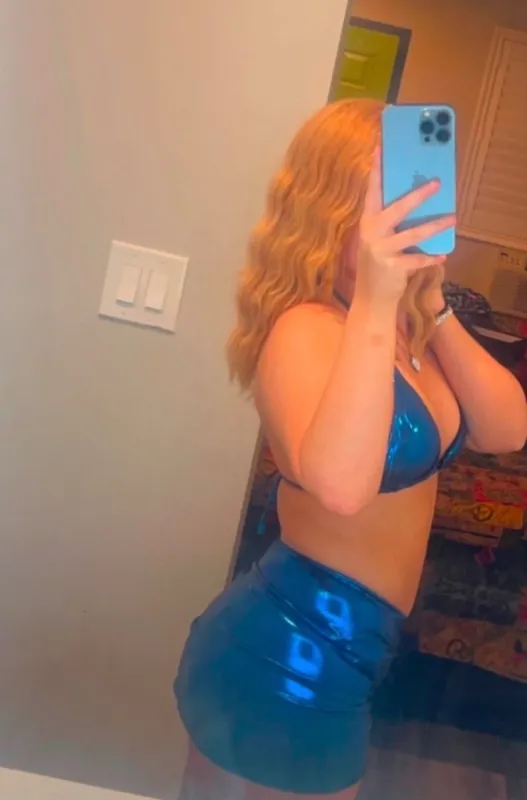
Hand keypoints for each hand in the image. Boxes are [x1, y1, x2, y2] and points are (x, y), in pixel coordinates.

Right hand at [355, 149, 455, 306]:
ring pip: (413, 234)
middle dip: (418, 195)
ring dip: (435, 226)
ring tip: (453, 218)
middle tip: (438, 183)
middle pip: (397, 208)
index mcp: (367, 222)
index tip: (381, 147)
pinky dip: (431, 257)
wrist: (370, 299)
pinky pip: (418, 259)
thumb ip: (390, 222)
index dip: (376, 169)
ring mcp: (381, 251)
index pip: (372, 191)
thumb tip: (417, 199)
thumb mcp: (379, 239)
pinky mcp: (393, 268)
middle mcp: (371, 234)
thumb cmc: (378, 264)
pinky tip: (442, 255)